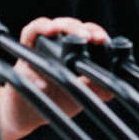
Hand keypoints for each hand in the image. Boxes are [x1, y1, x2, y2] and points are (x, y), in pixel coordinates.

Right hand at [0, 16, 113, 139]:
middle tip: (89, 37)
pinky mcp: (24, 51)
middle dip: (79, 26)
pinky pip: (29, 34)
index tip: (102, 40)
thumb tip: (114, 84)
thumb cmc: (55, 101)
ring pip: (49, 24)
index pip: (87, 34)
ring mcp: (40, 46)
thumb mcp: (79, 96)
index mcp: (74, 52)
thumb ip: (96, 88)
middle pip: (69, 25)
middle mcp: (58, 45)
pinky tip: (47, 36)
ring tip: (65, 32)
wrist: (26, 115)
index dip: (96, 33)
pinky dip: (37, 34)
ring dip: (59, 25)